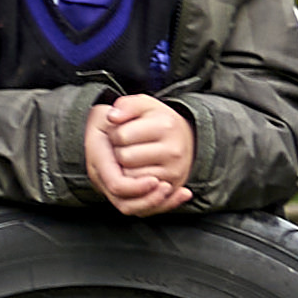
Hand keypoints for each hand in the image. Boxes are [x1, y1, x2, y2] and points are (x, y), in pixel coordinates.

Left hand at [84, 95, 195, 215]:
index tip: (123, 131)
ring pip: (129, 176)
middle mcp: (173, 150)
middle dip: (119, 151)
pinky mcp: (171, 187)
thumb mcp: (144, 105)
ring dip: (124, 169)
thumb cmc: (157, 121)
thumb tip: (112, 118)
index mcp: (166, 125)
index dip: (115, 134)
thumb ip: (126, 105)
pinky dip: (133, 182)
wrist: (184, 140)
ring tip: (134, 157)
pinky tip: (139, 170)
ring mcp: (174, 171)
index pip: (121, 135)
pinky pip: (139, 192)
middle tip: (128, 146)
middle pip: (124, 157)